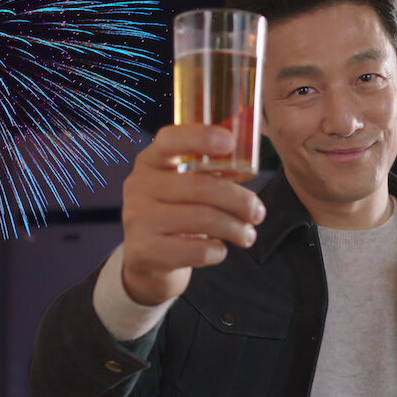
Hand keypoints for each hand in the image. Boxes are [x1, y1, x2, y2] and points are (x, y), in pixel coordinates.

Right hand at [120, 124, 265, 305]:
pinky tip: (219, 249)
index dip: (201, 137)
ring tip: (248, 235)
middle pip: (201, 186)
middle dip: (241, 201)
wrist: (144, 258)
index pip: (170, 140)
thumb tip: (248, 163)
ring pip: (204, 219)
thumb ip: (205, 169)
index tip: (230, 142)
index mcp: (151, 161)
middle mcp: (139, 185)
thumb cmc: (175, 212)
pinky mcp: (145, 251)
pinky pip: (198, 250)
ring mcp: (138, 218)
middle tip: (258, 213)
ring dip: (236, 229)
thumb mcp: (180, 184)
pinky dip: (219, 251)